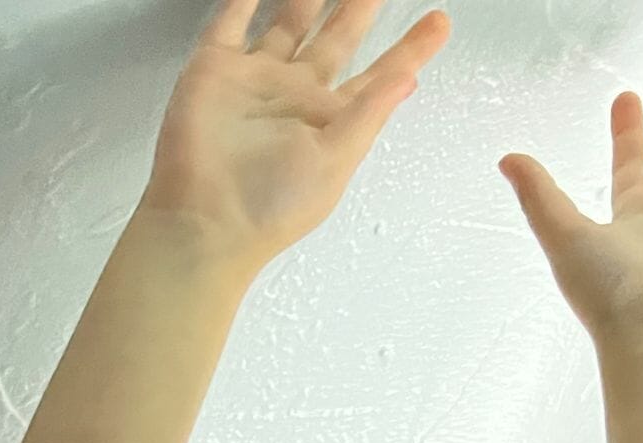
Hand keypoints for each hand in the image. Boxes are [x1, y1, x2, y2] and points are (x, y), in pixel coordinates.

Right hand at [139, 0, 450, 271]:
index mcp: (330, 121)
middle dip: (359, 7)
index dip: (410, 49)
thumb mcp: (335, 160)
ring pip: (289, 22)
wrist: (203, 221)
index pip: (379, 75)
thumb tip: (410, 79)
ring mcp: (256, 80)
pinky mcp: (215, 70)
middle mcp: (296, 97)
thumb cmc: (270, 208)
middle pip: (337, 38)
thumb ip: (370, 112)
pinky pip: (230, 20)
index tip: (439, 22)